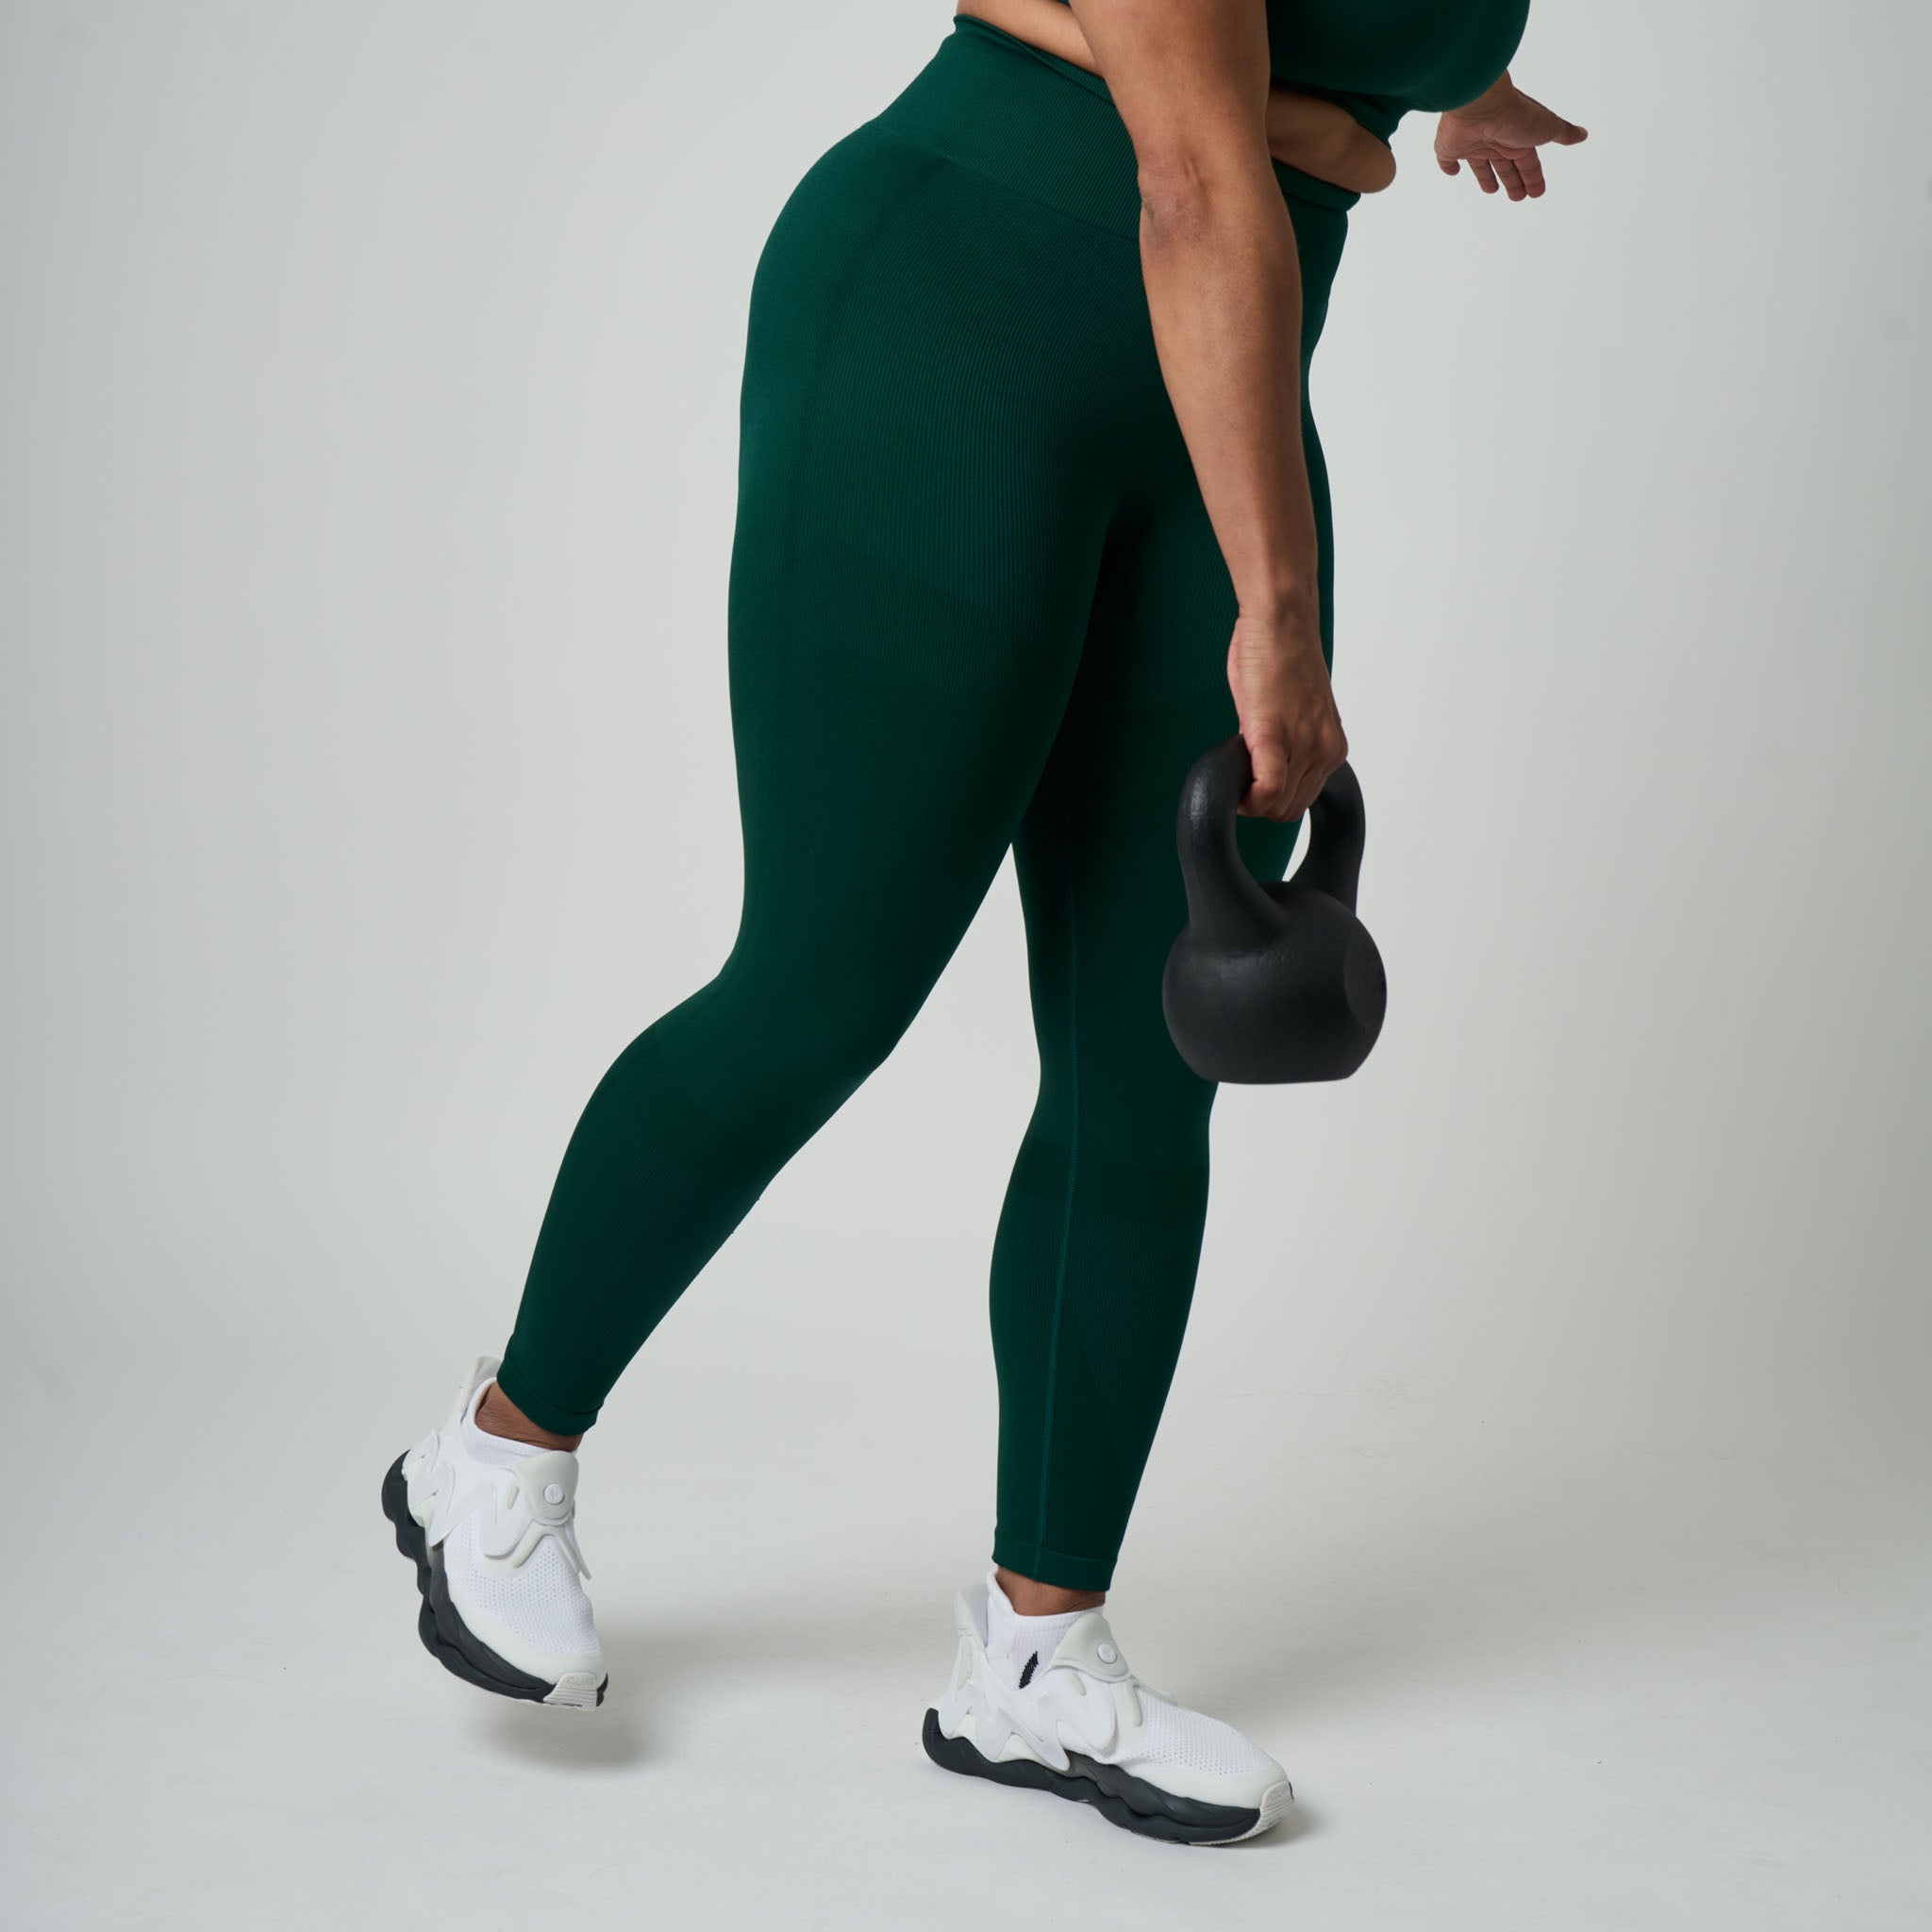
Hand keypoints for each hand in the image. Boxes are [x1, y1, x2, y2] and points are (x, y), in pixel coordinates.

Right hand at [1226, 607, 1346, 820]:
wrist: (1281, 622)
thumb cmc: (1280, 657)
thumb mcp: (1293, 712)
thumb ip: (1287, 744)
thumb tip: (1263, 768)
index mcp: (1331, 747)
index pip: (1302, 801)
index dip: (1271, 799)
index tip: (1252, 783)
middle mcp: (1324, 751)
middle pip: (1288, 809)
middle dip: (1259, 801)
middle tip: (1240, 775)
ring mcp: (1304, 746)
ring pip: (1276, 806)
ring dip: (1250, 798)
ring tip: (1236, 768)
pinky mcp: (1275, 736)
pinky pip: (1266, 790)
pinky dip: (1248, 797)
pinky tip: (1234, 784)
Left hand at [1435, 75, 1587, 200]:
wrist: (1482, 104)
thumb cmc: (1515, 114)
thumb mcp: (1546, 126)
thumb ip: (1563, 133)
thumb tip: (1582, 134)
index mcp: (1519, 139)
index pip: (1528, 163)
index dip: (1533, 178)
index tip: (1537, 192)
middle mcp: (1496, 141)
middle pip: (1506, 167)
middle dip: (1514, 181)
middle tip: (1518, 197)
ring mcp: (1472, 143)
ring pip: (1481, 165)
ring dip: (1486, 177)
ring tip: (1492, 190)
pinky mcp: (1450, 145)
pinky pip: (1446, 159)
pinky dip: (1448, 166)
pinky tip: (1452, 171)